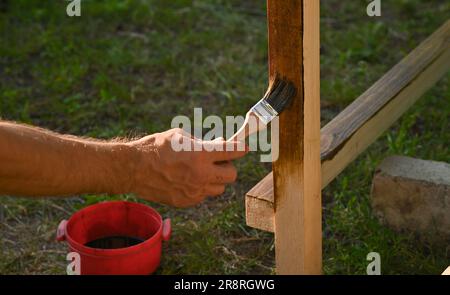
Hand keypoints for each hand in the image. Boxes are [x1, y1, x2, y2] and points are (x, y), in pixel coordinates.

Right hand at [126, 128, 246, 206]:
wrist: (134, 168)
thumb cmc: (157, 147)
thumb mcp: (181, 136)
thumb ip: (202, 143)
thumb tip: (218, 146)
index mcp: (201, 155)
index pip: (232, 151)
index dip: (240, 148)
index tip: (244, 148)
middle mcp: (201, 175)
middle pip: (232, 175)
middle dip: (227, 166)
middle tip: (217, 161)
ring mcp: (194, 191)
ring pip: (219, 188)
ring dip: (215, 179)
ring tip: (201, 171)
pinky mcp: (186, 201)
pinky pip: (203, 195)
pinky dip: (200, 188)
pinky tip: (187, 180)